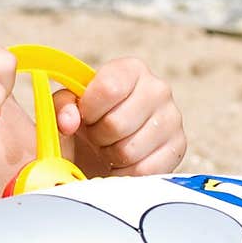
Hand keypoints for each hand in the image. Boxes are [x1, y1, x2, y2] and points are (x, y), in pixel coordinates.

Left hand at [53, 57, 185, 176]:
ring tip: (110, 147)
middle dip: (98, 137)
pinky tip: (122, 163)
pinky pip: (145, 170)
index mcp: (131, 70)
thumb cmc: (87, 120)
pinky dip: (126, 173)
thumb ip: (62, 106)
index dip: (88, 110)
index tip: (85, 116)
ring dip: (111, 156)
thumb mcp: (67, 106)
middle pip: (117, 124)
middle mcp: (158, 89)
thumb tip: (69, 121)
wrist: (105, 145)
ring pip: (129, 150)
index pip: (108, 89)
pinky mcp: (179, 148)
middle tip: (97, 135)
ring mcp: (172, 119)